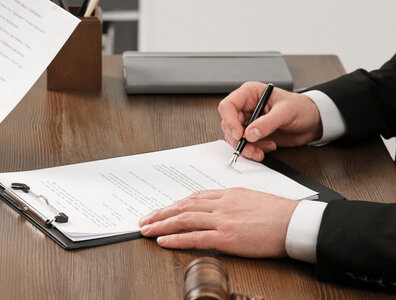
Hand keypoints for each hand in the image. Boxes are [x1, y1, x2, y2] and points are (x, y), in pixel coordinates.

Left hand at [138, 188, 298, 257]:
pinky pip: (194, 237)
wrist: (295, 223)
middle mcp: (221, 204)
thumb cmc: (279, 214)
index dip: (175, 204)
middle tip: (145, 219)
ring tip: (147, 230)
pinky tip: (163, 241)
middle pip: (183, 206)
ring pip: (184, 219)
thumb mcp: (251, 199)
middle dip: (161, 213)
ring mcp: (222, 220)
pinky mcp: (226, 238)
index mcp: (228, 194)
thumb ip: (232, 203)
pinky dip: (176, 238)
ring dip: (162, 224)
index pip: (194, 197)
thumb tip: (217, 210)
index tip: (163, 209)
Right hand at [218, 82, 323, 160]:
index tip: (239, 135)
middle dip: (238, 139)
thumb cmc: (301, 108)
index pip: (228, 106)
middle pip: (229, 124)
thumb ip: (268, 122)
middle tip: (250, 148)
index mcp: (250, 94)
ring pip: (235, 137)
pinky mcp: (253, 134)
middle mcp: (246, 107)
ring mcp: (248, 122)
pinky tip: (268, 147)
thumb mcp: (286, 111)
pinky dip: (253, 150)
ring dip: (246, 147)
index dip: (230, 121)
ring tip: (260, 152)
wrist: (312, 121)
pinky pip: (245, 144)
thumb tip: (250, 133)